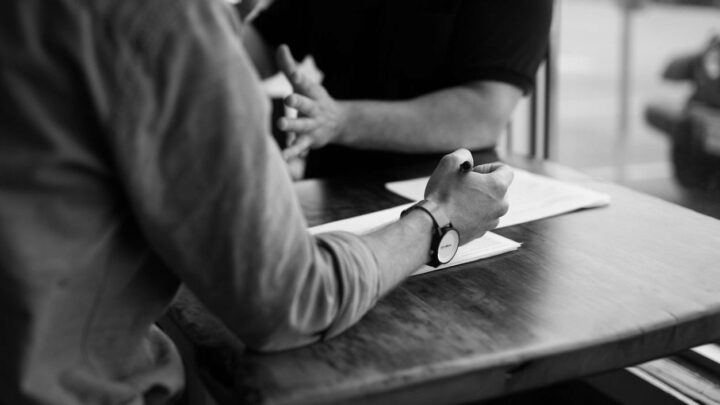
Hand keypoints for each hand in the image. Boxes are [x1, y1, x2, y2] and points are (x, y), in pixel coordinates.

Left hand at [276, 45, 347, 159]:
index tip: (294, 74)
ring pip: (302, 126)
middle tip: (288, 97)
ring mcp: (313, 125)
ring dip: (293, 125)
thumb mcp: (303, 84)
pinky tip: (284, 155)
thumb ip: (289, 67)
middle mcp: (314, 109)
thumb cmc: (313, 100)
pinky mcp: (310, 140)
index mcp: (312, 93)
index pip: (306, 84)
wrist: (338, 123)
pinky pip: (301, 147)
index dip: (300, 78)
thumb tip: (281, 46)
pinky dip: (293, 152)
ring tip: (280, 124)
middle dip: (298, 101)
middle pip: (306, 104)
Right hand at [424, 149, 512, 242]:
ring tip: (458, 200)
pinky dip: (472, 213)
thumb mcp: (449, 163)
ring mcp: (492, 221)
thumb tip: (468, 161)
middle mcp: (501, 205)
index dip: (488, 167)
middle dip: (482, 184)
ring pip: (490, 204)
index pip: (505, 170)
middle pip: (498, 188)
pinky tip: (456, 212)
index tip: (473, 173)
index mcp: (497, 186)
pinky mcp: (482, 232)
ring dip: (478, 199)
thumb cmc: (442, 195)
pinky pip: (482, 217)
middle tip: (463, 186)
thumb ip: (463, 155)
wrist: (433, 226)